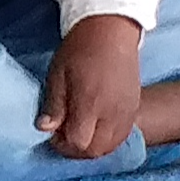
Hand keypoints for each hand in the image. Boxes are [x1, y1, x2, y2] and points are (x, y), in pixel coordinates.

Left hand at [38, 13, 145, 160]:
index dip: (63, 144)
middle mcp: (113, 112)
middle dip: (77, 150)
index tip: (53, 134)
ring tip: (78, 130)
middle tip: (63, 135)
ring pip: (111, 146)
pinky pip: (122, 135)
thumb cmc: (80, 49)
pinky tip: (94, 127)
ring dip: (93, 146)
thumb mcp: (58, 74)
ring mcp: (127, 111)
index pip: (79, 142)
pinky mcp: (135, 108)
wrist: (111, 30)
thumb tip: (44, 129)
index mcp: (91, 102)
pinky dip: (107, 139)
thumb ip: (54, 105)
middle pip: (96, 150)